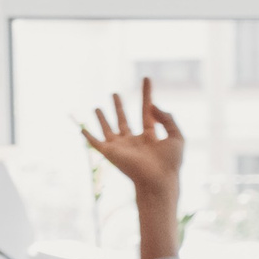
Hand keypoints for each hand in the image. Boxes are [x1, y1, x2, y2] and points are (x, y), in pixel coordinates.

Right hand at [82, 78, 185, 200]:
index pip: (147, 111)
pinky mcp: (110, 153)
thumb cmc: (170, 163)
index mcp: (150, 138)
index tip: (146, 78)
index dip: (147, 94)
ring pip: (109, 129)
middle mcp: (134, 142)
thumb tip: (153, 106)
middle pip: (124, 120)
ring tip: (97, 107)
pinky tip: (81, 129)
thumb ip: (168, 118)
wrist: (158, 180)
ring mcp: (121, 147)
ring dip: (102, 118)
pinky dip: (87, 136)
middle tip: (115, 93)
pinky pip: (96, 143)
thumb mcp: (177, 136)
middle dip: (119, 107)